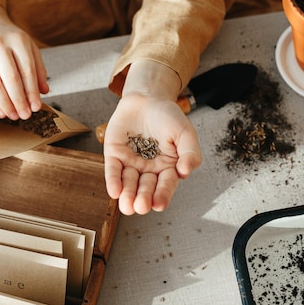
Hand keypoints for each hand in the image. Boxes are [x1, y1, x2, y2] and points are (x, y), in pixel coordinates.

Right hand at [0, 3, 49, 119]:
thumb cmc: (11, 41)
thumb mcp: (29, 48)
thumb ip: (38, 69)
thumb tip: (44, 92)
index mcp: (18, 40)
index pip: (27, 70)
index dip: (32, 91)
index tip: (36, 107)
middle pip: (11, 79)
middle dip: (19, 101)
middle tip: (26, 116)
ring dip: (5, 105)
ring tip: (14, 116)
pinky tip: (1, 112)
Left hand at [103, 61, 201, 214]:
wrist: (148, 98)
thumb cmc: (168, 117)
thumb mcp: (185, 132)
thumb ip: (190, 152)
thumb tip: (186, 172)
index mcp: (168, 167)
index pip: (166, 185)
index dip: (162, 195)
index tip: (159, 205)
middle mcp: (149, 169)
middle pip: (146, 187)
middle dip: (143, 198)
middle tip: (141, 207)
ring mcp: (131, 163)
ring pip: (129, 183)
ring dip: (127, 195)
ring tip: (127, 206)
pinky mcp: (115, 155)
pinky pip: (113, 170)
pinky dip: (113, 181)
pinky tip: (114, 192)